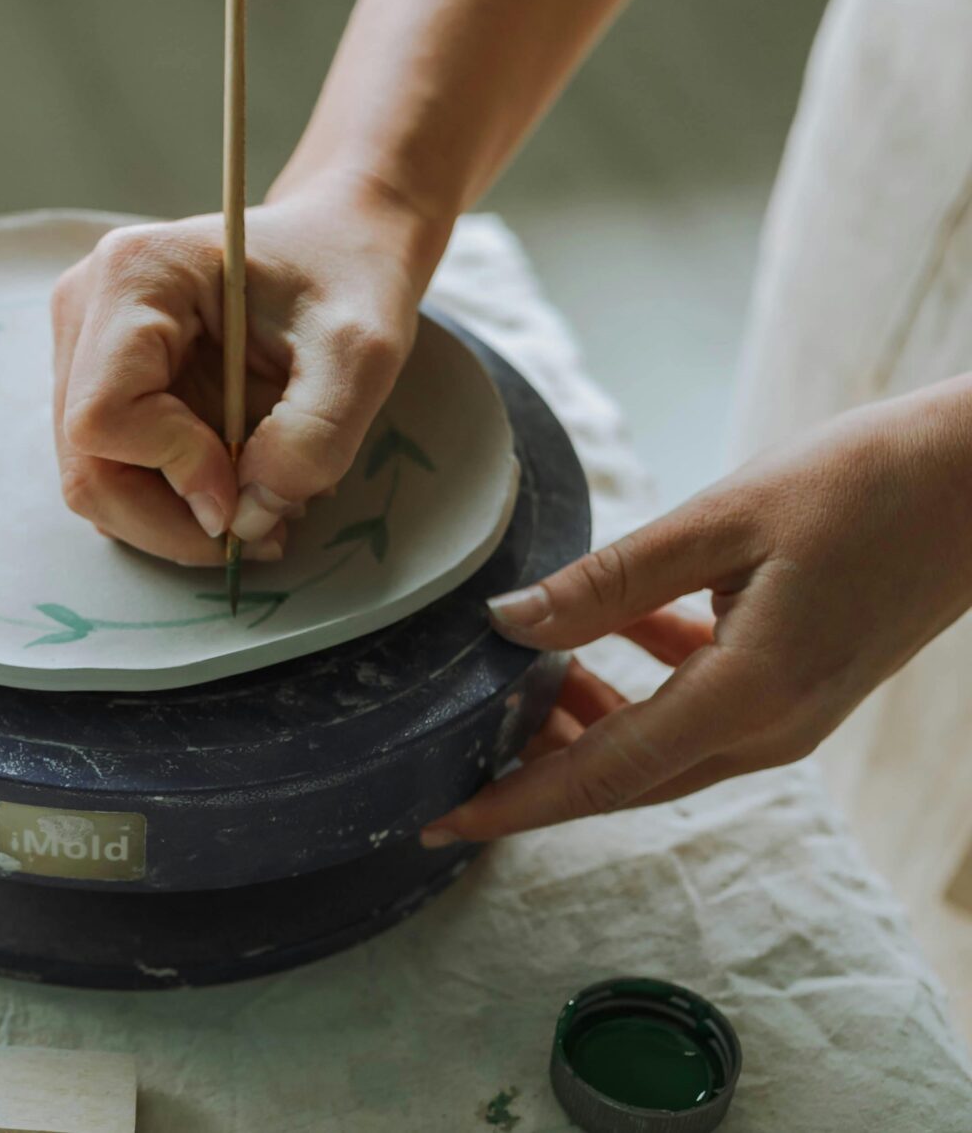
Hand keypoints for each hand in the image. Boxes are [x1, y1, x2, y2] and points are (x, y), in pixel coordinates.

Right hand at [48, 174, 443, 564]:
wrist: (341, 238)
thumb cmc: (351, 274)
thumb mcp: (361, 353)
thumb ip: (313, 439)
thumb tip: (246, 518)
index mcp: (134, 275)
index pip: (104, 415)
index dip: (174, 469)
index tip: (254, 487)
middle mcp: (86, 305)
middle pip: (86, 462)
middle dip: (170, 519)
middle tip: (258, 532)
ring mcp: (84, 343)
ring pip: (94, 476)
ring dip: (174, 516)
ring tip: (260, 507)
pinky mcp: (100, 377)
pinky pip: (113, 468)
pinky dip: (170, 499)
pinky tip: (234, 486)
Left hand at [422, 378, 971, 845]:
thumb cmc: (868, 484)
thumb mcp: (722, 520)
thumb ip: (609, 582)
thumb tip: (508, 624)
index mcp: (748, 698)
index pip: (602, 776)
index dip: (515, 803)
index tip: (440, 823)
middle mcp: (772, 730)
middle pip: (625, 778)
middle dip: (537, 770)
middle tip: (455, 743)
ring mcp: (793, 716)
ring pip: (659, 747)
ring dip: (587, 723)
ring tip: (516, 680)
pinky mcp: (802, 686)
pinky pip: (699, 708)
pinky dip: (640, 684)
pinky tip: (607, 631)